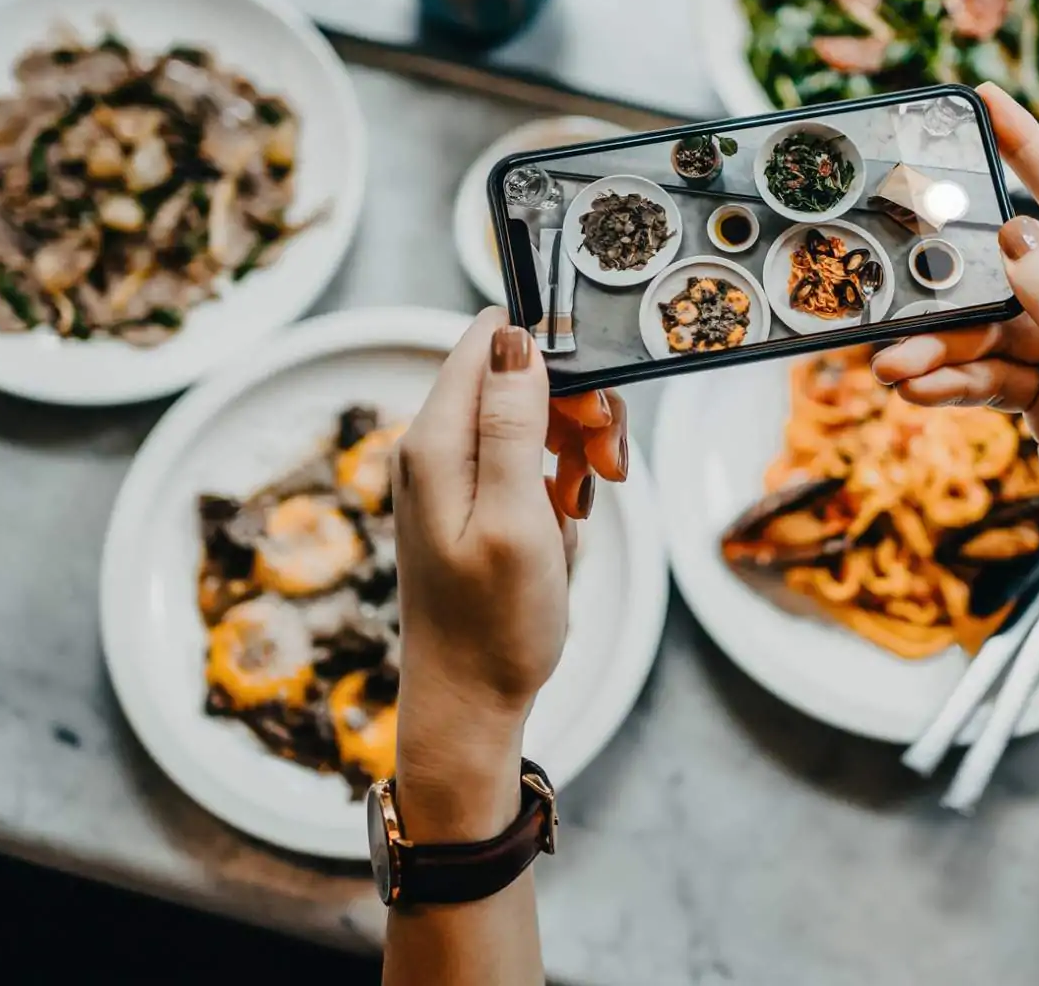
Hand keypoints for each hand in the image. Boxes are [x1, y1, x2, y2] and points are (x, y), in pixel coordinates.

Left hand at [388, 309, 626, 834]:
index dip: (553, 356)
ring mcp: (452, 472)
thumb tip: (514, 336)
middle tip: (603, 467)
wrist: (469, 702)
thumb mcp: (515, 520)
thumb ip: (511, 424)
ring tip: (581, 505)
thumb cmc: (494, 624)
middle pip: (519, 374)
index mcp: (436, 440)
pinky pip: (527, 460)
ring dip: (573, 450)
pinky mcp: (473, 498)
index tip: (589, 412)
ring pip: (531, 416)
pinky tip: (563, 524)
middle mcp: (435, 444)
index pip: (491, 338)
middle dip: (575, 410)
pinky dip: (557, 483)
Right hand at [873, 84, 1038, 613]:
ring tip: (892, 366)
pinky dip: (957, 381)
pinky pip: (993, 371)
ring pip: (995, 327)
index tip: (986, 99)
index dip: (1030, 148)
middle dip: (956, 286)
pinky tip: (918, 392)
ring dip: (944, 348)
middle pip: (1021, 268)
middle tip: (896, 276)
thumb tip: (1016, 230)